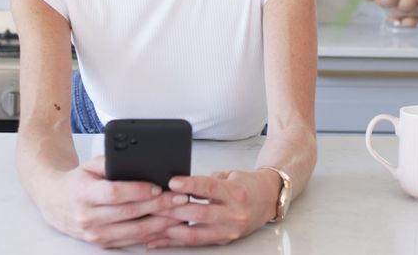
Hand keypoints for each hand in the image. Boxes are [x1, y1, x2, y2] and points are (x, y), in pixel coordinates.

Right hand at [38, 155, 189, 248]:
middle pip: (129, 213)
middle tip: (179, 198)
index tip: (158, 187)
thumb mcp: (89, 165)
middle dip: (158, 206)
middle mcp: (88, 217)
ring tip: (180, 213)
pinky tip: (167, 225)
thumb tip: (138, 161)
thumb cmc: (78, 181)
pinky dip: (152, 234)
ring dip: (161, 223)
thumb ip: (111, 161)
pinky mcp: (102, 243)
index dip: (138, 191)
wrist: (56, 202)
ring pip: (134, 230)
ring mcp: (95, 233)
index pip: (114, 193)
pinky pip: (132, 240)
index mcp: (83, 194)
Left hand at [147, 169, 278, 247]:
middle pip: (199, 214)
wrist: (268, 200)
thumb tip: (177, 185)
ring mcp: (229, 231)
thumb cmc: (246, 185)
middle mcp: (234, 214)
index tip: (172, 182)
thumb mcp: (228, 176)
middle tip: (152, 205)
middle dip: (172, 210)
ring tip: (149, 225)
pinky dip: (174, 241)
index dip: (190, 185)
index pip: (210, 188)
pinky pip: (195, 243)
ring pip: (194, 233)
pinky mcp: (223, 240)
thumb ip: (205, 181)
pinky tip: (158, 240)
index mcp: (236, 193)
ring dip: (169, 230)